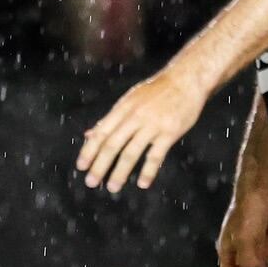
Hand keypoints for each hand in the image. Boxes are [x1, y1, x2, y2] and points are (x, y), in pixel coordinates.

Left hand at [77, 64, 205, 193]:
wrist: (186, 79)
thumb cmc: (156, 91)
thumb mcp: (130, 100)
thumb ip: (110, 119)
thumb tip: (89, 135)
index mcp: (123, 109)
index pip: (101, 133)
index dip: (89, 150)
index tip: (81, 166)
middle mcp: (135, 117)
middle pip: (112, 145)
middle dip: (100, 165)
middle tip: (91, 182)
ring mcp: (152, 125)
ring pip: (131, 152)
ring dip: (120, 172)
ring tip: (112, 187)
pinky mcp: (170, 132)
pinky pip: (156, 155)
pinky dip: (148, 171)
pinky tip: (143, 184)